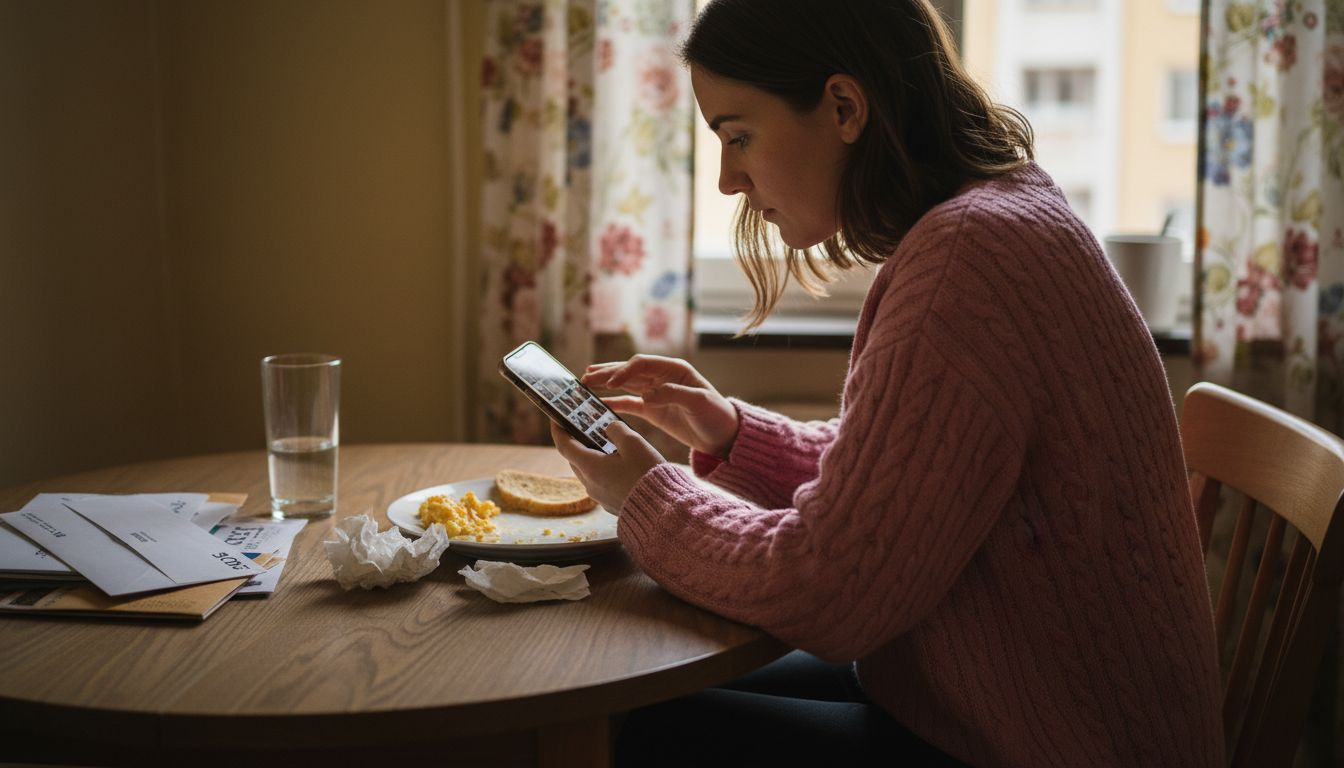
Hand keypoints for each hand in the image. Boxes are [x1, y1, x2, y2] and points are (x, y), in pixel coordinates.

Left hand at [550, 421, 664, 513]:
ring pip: (587, 471)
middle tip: (585, 426)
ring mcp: (599, 496)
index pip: (564, 445)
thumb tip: (608, 429)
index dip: (558, 429)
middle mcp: (590, 483)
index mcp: (591, 467)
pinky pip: (600, 482)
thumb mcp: (634, 443)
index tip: (556, 418)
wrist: (663, 509)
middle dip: (577, 441)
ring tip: (606, 442)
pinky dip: (603, 469)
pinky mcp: (610, 503)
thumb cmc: (647, 474)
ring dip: (592, 456)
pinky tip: (618, 462)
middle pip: (575, 458)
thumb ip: (617, 430)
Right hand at [582, 355, 739, 457]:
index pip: (642, 364)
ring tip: (584, 383)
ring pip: (625, 385)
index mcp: (674, 369)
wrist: (724, 436)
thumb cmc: (716, 415)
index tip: (610, 382)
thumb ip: (674, 394)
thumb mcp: (699, 402)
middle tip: (585, 378)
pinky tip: (598, 404)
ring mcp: (656, 393)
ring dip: (605, 383)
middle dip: (607, 373)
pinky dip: (614, 403)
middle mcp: (662, 377)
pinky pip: (629, 403)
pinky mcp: (653, 410)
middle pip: (629, 371)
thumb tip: (647, 394)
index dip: (624, 371)